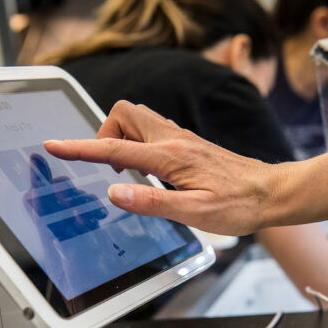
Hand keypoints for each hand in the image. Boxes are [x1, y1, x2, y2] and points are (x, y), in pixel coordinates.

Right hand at [44, 101, 286, 234]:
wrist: (273, 193)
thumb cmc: (239, 206)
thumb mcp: (195, 213)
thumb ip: (152, 202)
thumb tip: (115, 193)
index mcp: (171, 157)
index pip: (115, 149)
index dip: (81, 148)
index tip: (54, 145)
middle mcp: (174, 140)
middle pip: (123, 114)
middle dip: (104, 134)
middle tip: (109, 168)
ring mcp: (182, 138)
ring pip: (137, 118)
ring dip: (122, 138)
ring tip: (127, 172)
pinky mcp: (188, 143)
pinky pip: (151, 130)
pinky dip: (138, 143)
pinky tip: (148, 171)